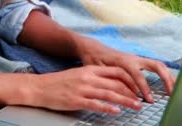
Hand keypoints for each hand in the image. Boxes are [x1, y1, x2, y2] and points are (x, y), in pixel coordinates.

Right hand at [28, 66, 142, 113]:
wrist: (39, 87)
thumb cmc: (59, 83)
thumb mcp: (78, 75)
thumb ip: (94, 78)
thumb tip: (110, 84)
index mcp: (89, 70)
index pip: (115, 73)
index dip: (130, 81)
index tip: (139, 88)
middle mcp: (87, 78)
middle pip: (115, 84)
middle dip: (132, 93)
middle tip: (142, 101)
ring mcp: (82, 89)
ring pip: (109, 94)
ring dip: (125, 101)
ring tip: (136, 107)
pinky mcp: (76, 100)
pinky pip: (96, 104)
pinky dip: (108, 108)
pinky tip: (117, 111)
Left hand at [75, 37, 176, 102]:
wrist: (92, 48)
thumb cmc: (94, 60)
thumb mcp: (98, 71)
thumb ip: (112, 80)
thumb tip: (125, 92)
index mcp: (123, 60)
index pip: (138, 75)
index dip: (144, 88)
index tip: (149, 100)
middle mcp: (134, 58)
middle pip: (156, 65)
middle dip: (166, 79)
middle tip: (172, 93)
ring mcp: (138, 59)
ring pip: (159, 65)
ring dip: (169, 76)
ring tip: (175, 90)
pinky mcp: (140, 61)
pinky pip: (156, 66)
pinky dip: (165, 74)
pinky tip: (170, 84)